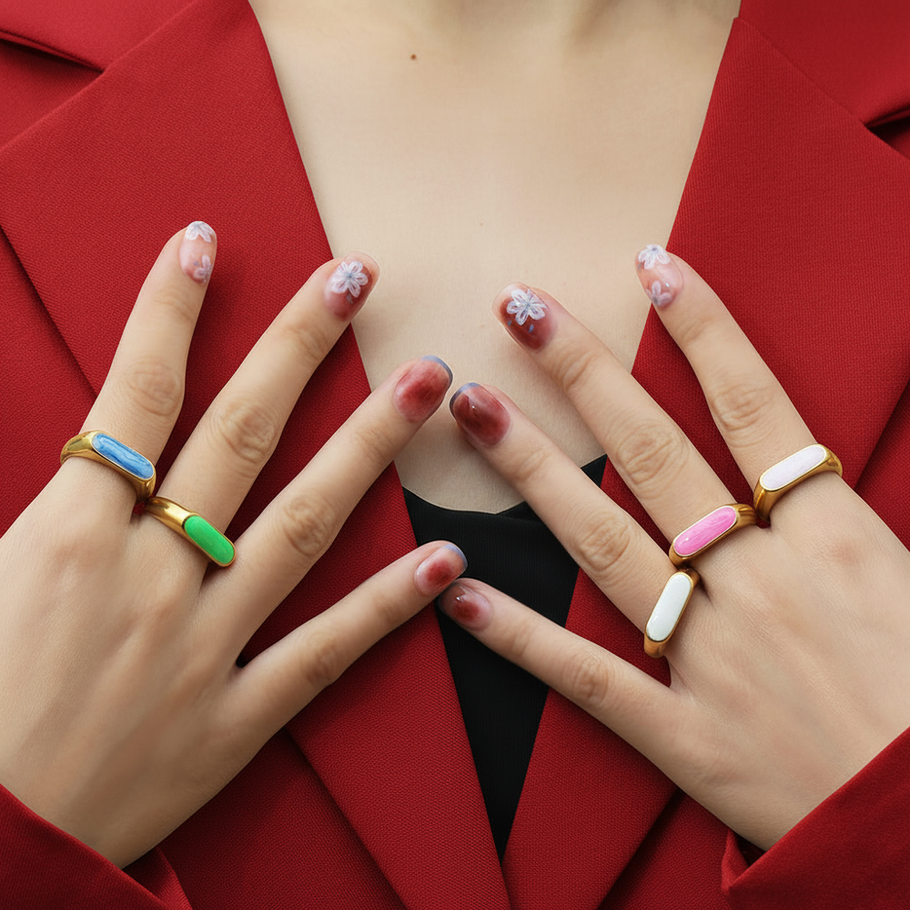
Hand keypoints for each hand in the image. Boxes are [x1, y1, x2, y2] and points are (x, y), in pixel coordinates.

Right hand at [0, 225, 462, 867]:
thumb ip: (29, 510)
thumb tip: (69, 446)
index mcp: (68, 538)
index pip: (134, 397)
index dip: (169, 313)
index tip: (208, 243)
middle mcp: (148, 576)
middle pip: (240, 435)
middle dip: (299, 347)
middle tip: (358, 280)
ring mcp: (203, 645)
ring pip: (304, 523)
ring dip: (370, 446)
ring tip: (428, 381)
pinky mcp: (236, 716)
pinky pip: (326, 650)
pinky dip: (387, 606)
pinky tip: (447, 560)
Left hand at [441, 248, 909, 849]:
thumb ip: (863, 515)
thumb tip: (820, 457)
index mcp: (834, 540)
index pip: (756, 407)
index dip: (705, 331)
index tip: (652, 267)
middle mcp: (758, 581)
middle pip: (656, 454)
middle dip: (582, 374)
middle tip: (516, 308)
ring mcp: (711, 656)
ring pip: (602, 544)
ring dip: (532, 470)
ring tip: (472, 407)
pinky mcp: (682, 734)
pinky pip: (587, 678)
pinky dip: (521, 638)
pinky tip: (459, 594)